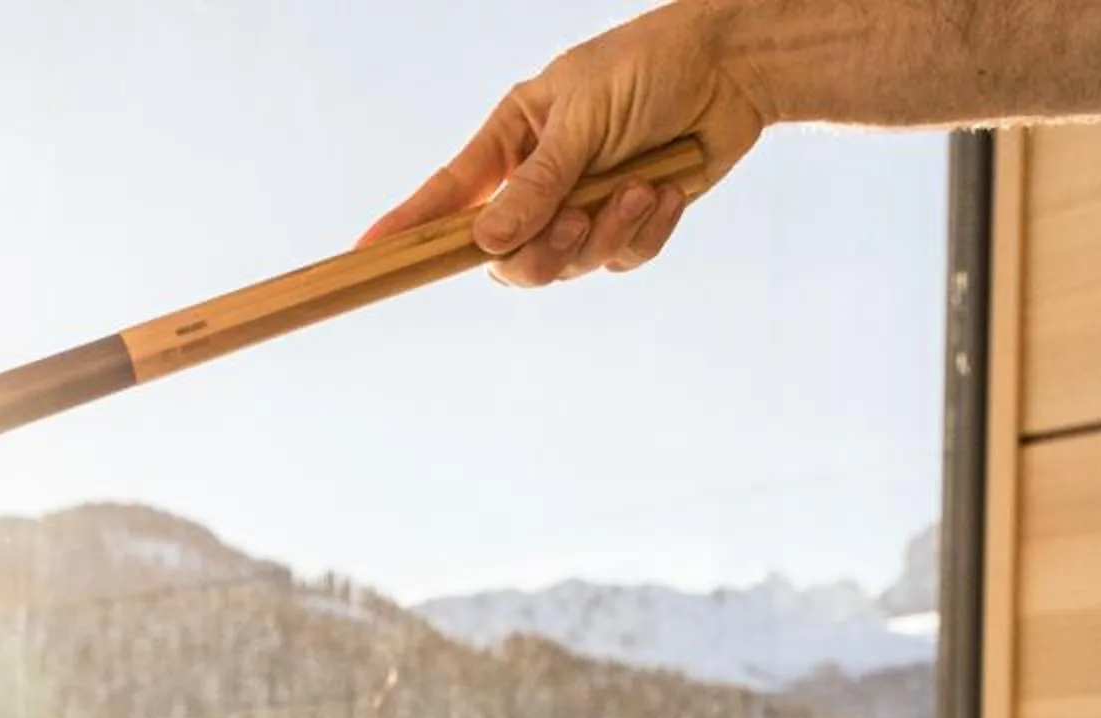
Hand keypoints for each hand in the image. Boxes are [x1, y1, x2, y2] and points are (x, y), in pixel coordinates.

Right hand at [362, 0, 771, 286]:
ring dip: (605, 233)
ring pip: (567, 266)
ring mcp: (583, 205)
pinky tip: (666, 189)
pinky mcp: (628, 222)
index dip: (408, 227)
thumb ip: (538, 183)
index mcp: (511, 140)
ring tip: (638, 188)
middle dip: (543, 249)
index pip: (447, 193)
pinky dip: (646, 231)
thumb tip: (487, 243)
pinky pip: (620, 259)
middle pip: (508, 256)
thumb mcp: (584, 118)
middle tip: (576, 218)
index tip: (367, 256)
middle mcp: (539, 180)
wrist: (733, 69)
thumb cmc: (648, 69)